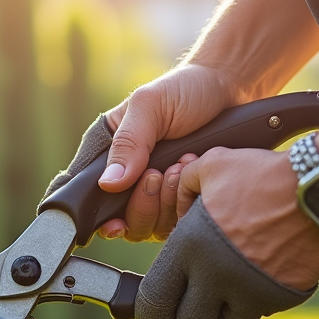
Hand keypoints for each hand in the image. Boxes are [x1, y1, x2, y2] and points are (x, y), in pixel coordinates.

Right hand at [95, 64, 239, 240]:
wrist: (228, 89)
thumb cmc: (184, 90)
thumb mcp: (150, 106)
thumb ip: (128, 143)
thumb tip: (108, 185)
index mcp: (108, 154)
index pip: (89, 196)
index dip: (99, 216)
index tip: (116, 221)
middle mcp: (127, 179)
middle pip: (123, 222)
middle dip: (143, 204)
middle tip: (160, 172)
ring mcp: (154, 193)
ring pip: (149, 228)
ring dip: (166, 202)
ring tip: (181, 165)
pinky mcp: (179, 199)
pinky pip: (175, 224)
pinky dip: (184, 205)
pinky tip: (193, 175)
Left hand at [134, 147, 318, 318]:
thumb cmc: (263, 174)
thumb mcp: (212, 167)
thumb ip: (185, 189)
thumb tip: (176, 210)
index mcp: (188, 246)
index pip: (154, 302)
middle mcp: (213, 274)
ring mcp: (248, 289)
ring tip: (224, 310)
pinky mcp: (279, 297)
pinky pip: (257, 318)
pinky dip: (252, 312)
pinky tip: (254, 294)